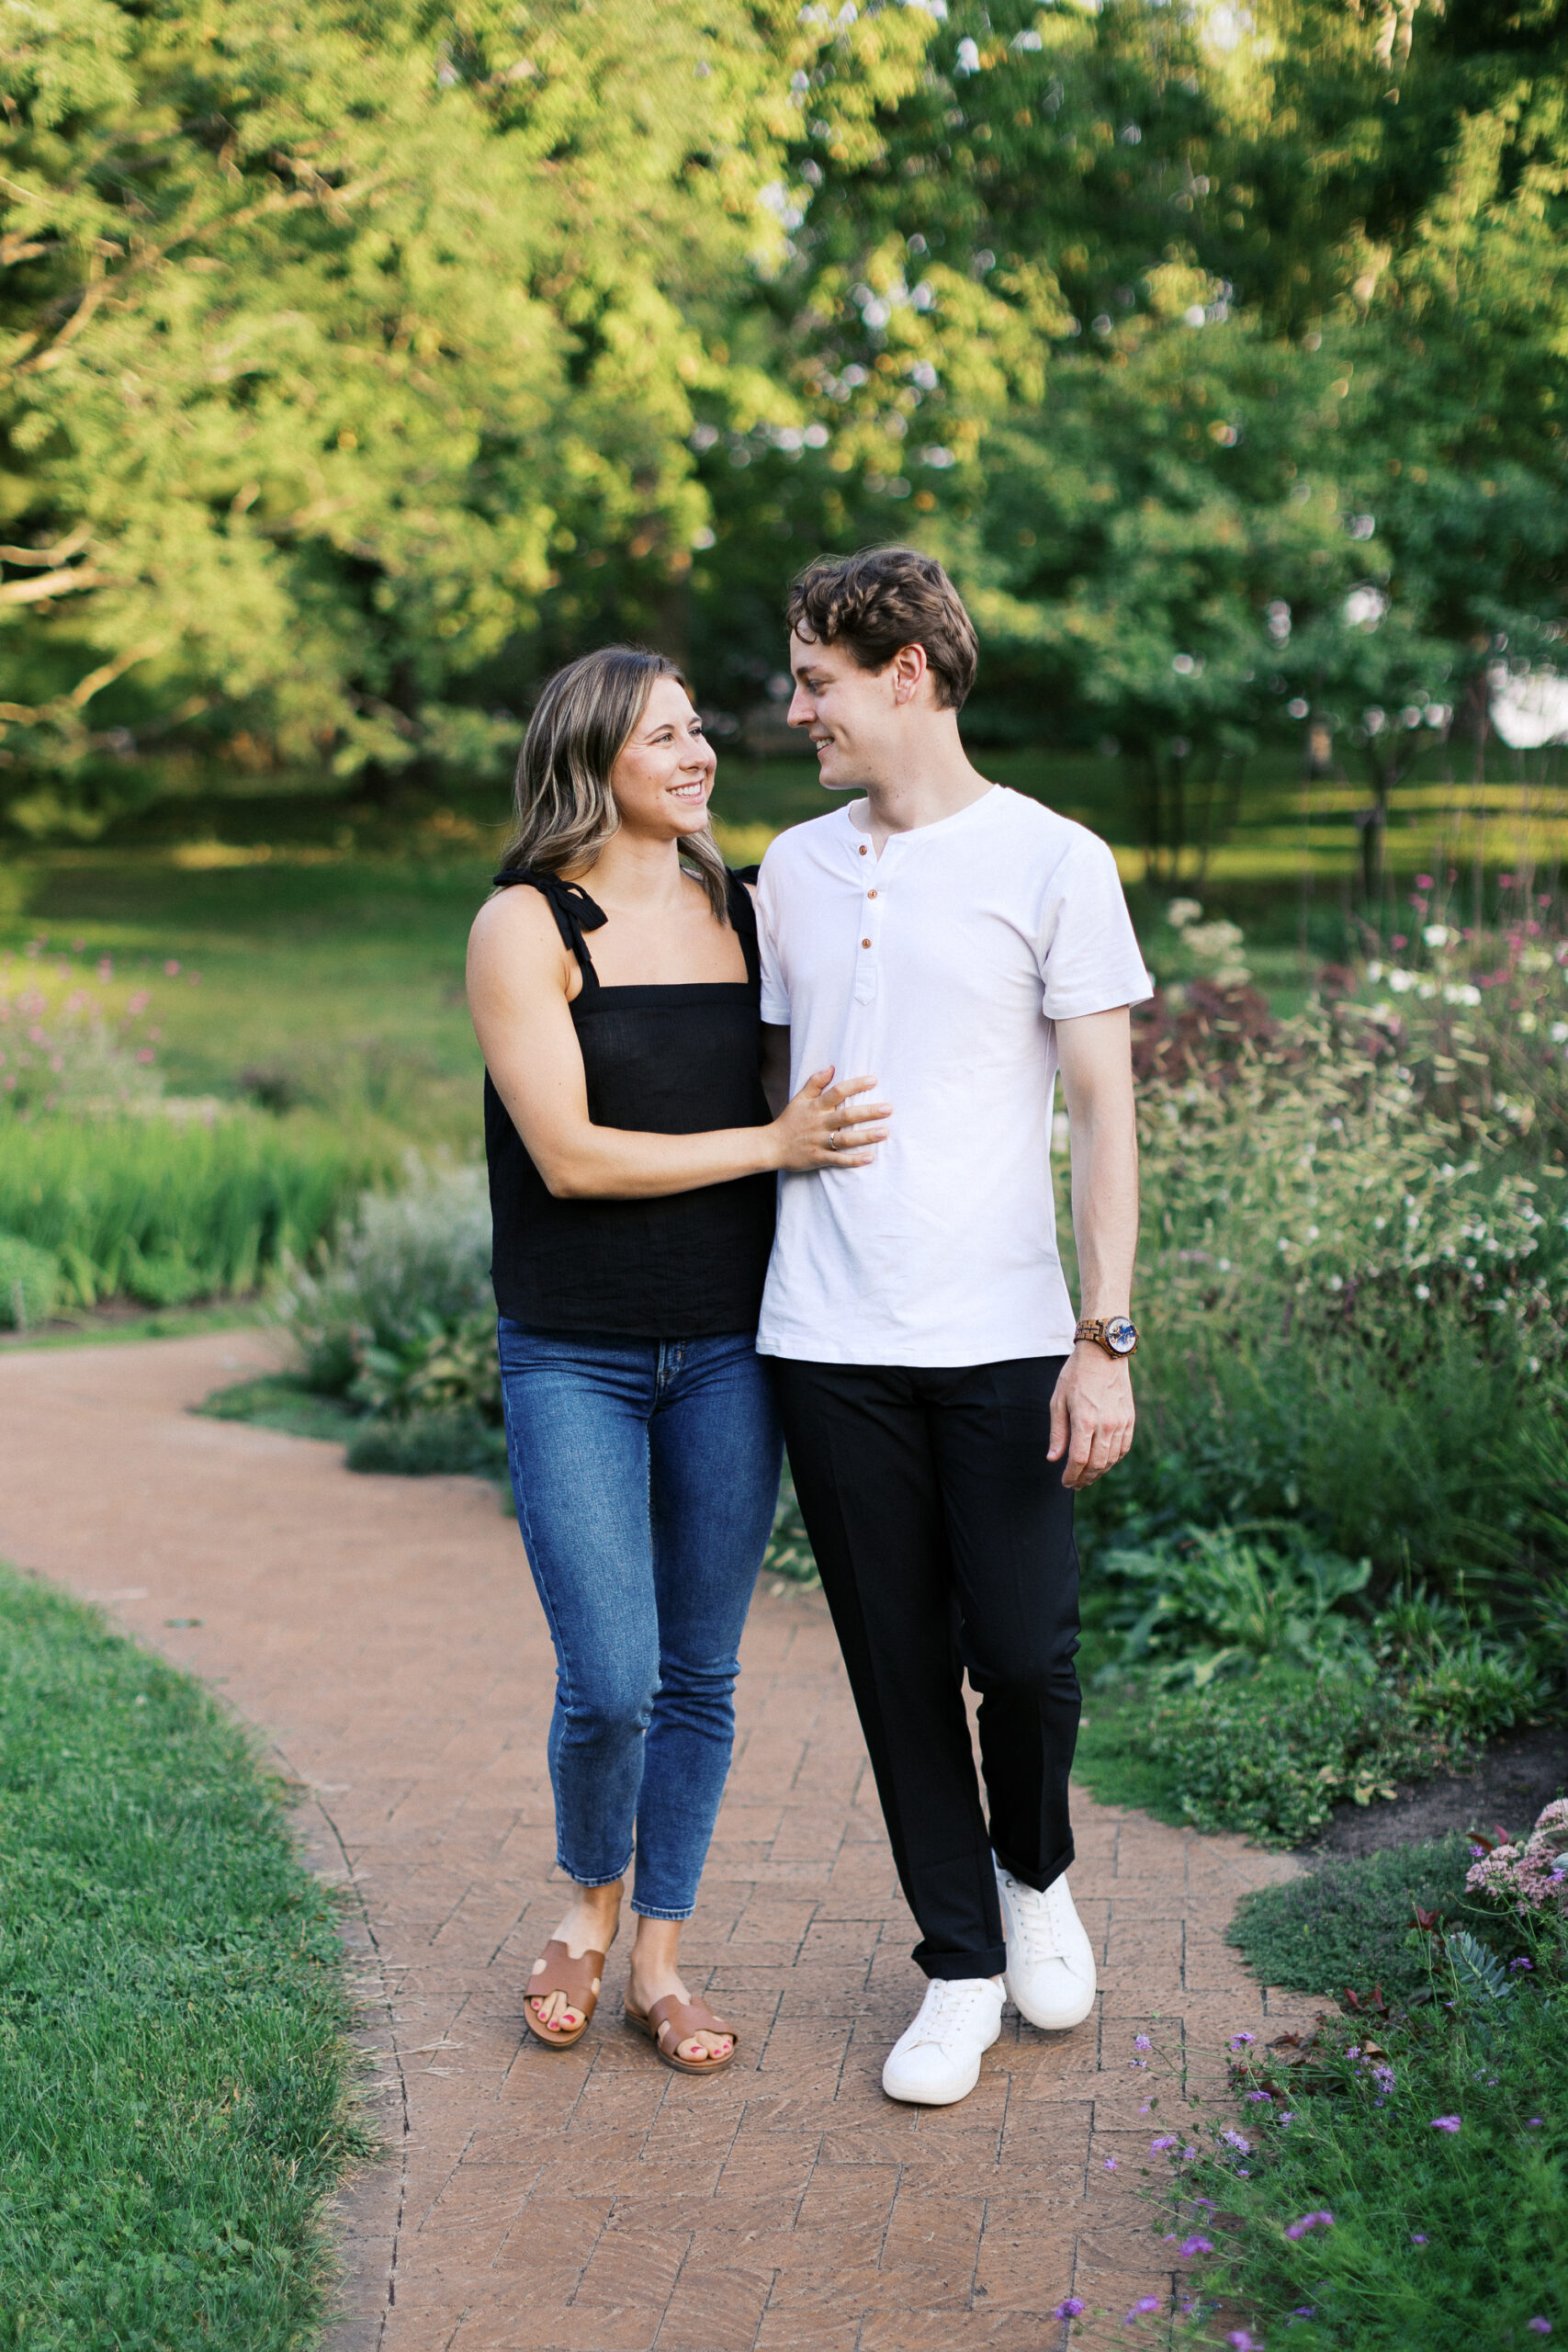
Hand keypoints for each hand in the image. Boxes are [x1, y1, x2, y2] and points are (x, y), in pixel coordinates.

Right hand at [770, 1065, 889, 1170]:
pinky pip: (838, 1160)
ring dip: (865, 1136)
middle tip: (888, 1108)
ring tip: (884, 1132)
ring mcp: (819, 1142)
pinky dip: (853, 1160)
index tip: (873, 1080)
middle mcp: (819, 1123)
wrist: (771, 1146)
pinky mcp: (818, 1158)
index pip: (837, 1092)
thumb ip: (815, 1082)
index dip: (855, 1085)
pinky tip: (870, 1158)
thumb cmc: (789, 1121)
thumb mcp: (799, 1099)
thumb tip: (832, 1067)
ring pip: (845, 1139)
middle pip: (846, 1116)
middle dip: (868, 1112)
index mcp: (815, 1107)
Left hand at [1048, 1345, 1134, 1489]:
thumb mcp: (1058, 1401)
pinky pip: (1124, 1448)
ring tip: (1087, 1477)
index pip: (1079, 1460)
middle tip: (1075, 1484)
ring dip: (1099, 1472)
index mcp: (1084, 1420)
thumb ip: (1057, 1433)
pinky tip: (1104, 1462)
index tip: (1065, 1482)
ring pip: (1111, 1459)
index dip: (1071, 1475)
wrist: (1103, 1353)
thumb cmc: (1076, 1374)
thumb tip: (1053, 1459)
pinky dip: (1114, 1460)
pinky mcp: (1130, 1419)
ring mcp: (1120, 1423)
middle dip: (1084, 1479)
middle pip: (1097, 1465)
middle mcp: (1106, 1425)